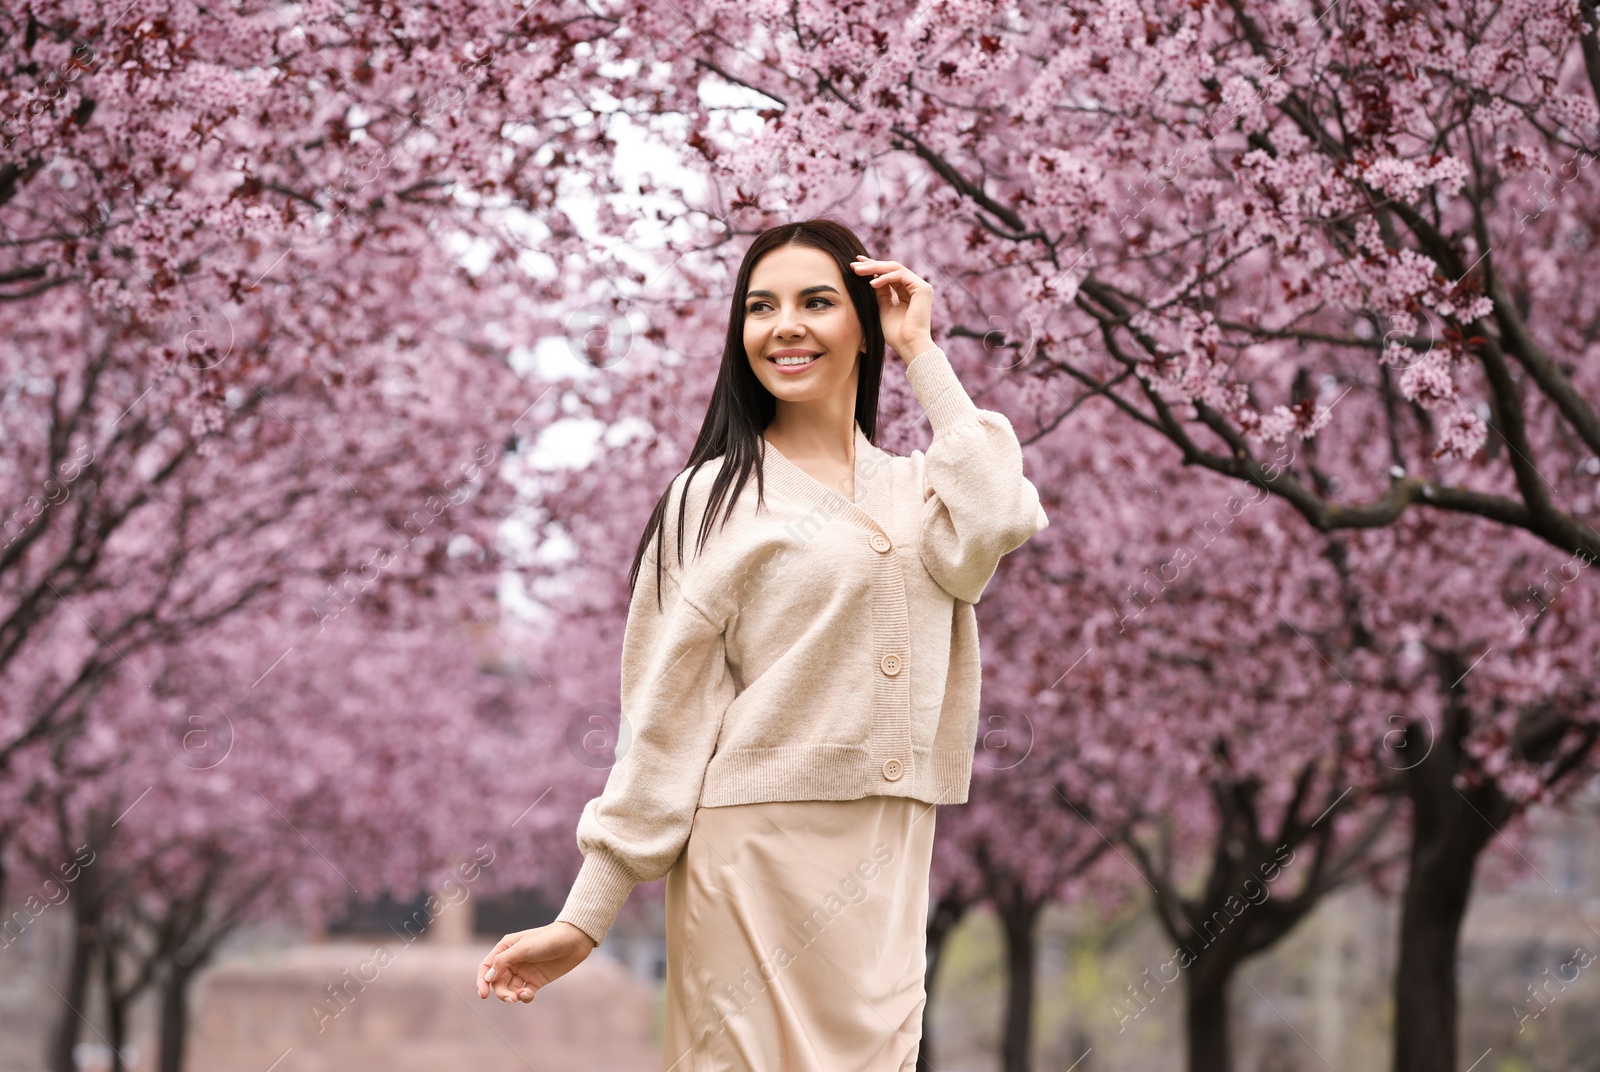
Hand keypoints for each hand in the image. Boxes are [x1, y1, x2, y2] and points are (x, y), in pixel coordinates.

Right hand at [476, 921, 595, 1002]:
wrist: (575, 940)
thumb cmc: (548, 939)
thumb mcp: (524, 948)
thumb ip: (504, 962)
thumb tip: (487, 977)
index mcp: (505, 949)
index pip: (487, 967)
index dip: (482, 981)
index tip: (483, 995)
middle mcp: (513, 961)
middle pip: (498, 982)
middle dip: (501, 992)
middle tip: (510, 998)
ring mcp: (525, 971)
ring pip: (510, 989)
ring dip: (512, 996)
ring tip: (522, 996)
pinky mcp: (536, 981)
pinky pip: (524, 993)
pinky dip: (524, 997)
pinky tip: (529, 994)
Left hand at [850, 255, 935, 361]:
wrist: (909, 346)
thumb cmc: (897, 334)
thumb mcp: (884, 308)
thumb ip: (880, 293)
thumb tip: (871, 279)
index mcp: (908, 292)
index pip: (889, 274)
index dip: (873, 268)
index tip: (856, 266)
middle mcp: (916, 287)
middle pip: (892, 268)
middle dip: (872, 265)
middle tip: (854, 264)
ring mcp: (921, 286)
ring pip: (895, 268)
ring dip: (874, 268)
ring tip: (858, 272)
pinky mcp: (922, 288)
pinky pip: (900, 275)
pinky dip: (884, 278)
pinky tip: (871, 284)